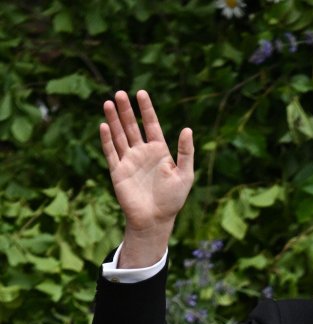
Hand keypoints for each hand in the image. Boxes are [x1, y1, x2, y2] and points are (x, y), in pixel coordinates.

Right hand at [99, 90, 193, 259]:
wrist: (155, 220)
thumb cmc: (172, 200)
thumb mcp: (185, 175)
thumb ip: (186, 153)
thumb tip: (187, 129)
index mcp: (159, 151)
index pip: (151, 125)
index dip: (146, 109)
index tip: (141, 93)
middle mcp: (142, 153)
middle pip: (132, 126)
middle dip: (126, 110)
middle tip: (120, 93)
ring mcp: (129, 161)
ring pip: (119, 135)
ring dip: (114, 119)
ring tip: (109, 102)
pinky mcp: (118, 171)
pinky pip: (111, 152)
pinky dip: (107, 139)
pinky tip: (104, 125)